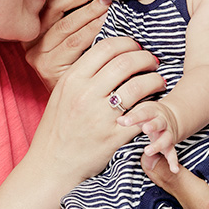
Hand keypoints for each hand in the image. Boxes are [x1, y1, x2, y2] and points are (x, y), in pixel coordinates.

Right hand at [24, 0, 110, 89]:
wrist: (74, 104)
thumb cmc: (81, 59)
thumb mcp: (75, 26)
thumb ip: (77, 3)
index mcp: (31, 19)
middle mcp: (28, 36)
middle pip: (53, 5)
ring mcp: (36, 53)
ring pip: (65, 24)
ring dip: (89, 11)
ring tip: (108, 3)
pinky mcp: (47, 67)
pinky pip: (73, 43)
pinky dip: (92, 30)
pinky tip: (106, 23)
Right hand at [27, 36, 164, 184]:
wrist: (50, 165)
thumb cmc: (57, 128)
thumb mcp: (62, 94)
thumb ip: (83, 74)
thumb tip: (108, 53)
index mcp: (72, 79)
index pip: (106, 48)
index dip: (127, 43)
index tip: (136, 47)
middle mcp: (85, 94)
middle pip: (125, 62)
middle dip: (145, 58)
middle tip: (152, 62)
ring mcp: (100, 116)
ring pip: (138, 86)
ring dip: (154, 80)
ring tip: (158, 81)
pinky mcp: (113, 137)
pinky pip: (141, 115)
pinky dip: (152, 106)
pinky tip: (155, 104)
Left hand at [118, 101, 179, 172]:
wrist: (170, 117)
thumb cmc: (150, 114)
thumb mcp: (141, 110)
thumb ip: (130, 116)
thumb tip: (119, 120)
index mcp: (154, 111)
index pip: (144, 113)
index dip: (135, 117)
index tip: (125, 121)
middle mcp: (163, 122)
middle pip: (158, 123)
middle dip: (152, 126)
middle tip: (145, 129)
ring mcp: (168, 133)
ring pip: (165, 139)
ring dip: (158, 145)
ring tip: (148, 151)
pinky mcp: (170, 145)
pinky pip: (172, 153)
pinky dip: (173, 161)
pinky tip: (174, 170)